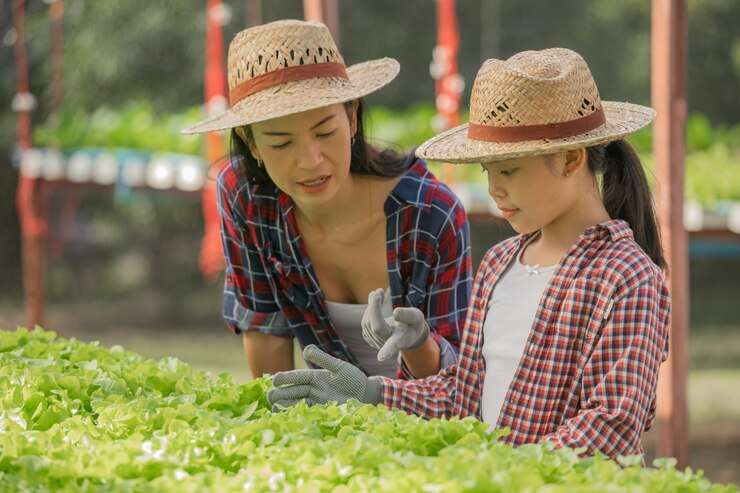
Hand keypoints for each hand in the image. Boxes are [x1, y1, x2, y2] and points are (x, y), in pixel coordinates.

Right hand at [267, 345, 381, 409]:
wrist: (366, 395)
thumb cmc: (353, 378)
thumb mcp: (339, 367)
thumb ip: (323, 359)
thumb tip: (305, 349)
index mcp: (315, 376)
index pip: (297, 377)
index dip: (286, 378)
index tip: (275, 380)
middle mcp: (312, 389)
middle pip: (292, 391)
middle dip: (280, 393)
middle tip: (270, 396)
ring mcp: (316, 402)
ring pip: (295, 403)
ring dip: (285, 405)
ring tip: (275, 408)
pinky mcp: (321, 413)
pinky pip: (305, 414)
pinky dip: (295, 415)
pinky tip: (288, 417)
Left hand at [361, 289, 429, 361]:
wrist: (409, 333)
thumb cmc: (413, 324)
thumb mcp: (416, 317)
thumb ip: (408, 315)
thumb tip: (395, 312)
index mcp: (400, 341)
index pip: (392, 346)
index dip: (387, 351)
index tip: (381, 358)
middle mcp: (386, 344)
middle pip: (375, 326)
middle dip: (374, 307)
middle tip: (378, 291)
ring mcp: (376, 343)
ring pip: (367, 323)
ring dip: (371, 306)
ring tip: (379, 292)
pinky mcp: (369, 338)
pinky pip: (365, 322)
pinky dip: (369, 310)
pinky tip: (375, 301)